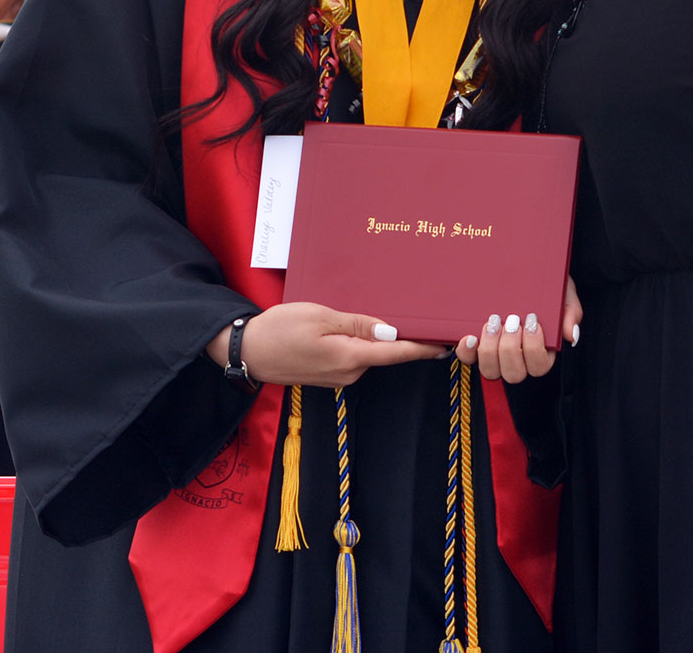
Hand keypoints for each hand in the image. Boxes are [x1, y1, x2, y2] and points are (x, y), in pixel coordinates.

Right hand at [209, 303, 443, 387]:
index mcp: (349, 357)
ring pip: (369, 354)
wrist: (247, 352)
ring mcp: (338, 376)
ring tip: (389, 316)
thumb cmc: (279, 330)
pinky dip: (361, 343)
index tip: (445, 344)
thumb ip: (357, 324)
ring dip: (379, 339)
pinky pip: (354, 357)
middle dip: (402, 337)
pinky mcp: (329, 375)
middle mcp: (348, 372)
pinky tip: (359, 327)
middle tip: (420, 315)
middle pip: (385, 353)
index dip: (423, 348)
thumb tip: (389, 332)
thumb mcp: (319, 316)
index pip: (396, 353)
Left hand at [454, 277, 581, 382]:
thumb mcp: (563, 293)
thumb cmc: (547, 285)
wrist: (524, 268)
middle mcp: (518, 357)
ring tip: (492, 322)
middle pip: (514, 374)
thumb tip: (570, 335)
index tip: (532, 322)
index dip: (534, 350)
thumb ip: (570, 312)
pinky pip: (468, 359)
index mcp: (541, 350)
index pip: (539, 366)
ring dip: (490, 350)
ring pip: (491, 371)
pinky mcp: (476, 345)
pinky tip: (470, 336)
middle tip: (511, 320)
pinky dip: (467, 351)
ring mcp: (496, 354)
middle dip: (510, 349)